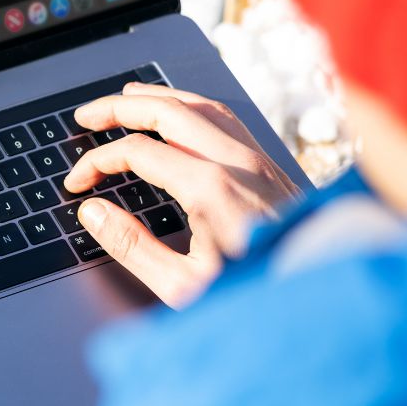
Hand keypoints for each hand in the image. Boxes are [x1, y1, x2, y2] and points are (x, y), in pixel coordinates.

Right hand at [63, 82, 302, 308]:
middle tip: (87, 115)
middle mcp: (236, 163)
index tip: (79, 182)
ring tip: (127, 98)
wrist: (327, 307)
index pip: (137, 151)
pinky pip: (227, 119)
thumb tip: (94, 212)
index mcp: (209, 188)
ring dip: (159, 97)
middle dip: (120, 107)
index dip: (98, 161)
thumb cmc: (259, 301)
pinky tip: (181, 114)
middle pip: (168, 111)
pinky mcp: (273, 168)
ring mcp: (259, 160)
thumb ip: (132, 246)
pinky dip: (193, 106)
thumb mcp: (183, 287)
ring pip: (202, 105)